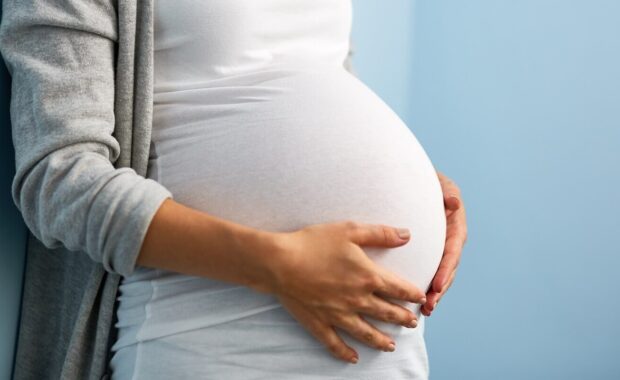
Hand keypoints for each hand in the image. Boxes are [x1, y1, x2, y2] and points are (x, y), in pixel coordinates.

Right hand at [266, 221, 426, 363]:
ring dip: (381, 340)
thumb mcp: (350, 230)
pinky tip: (353, 358)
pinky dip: (345, 352)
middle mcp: (357, 300)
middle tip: (412, 323)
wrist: (279, 262)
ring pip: (366, 333)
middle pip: (386, 312)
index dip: (412, 294)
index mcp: (367, 277)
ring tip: (392, 345)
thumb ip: (380, 234)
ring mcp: (338, 315)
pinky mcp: (319, 323)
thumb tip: (406, 235)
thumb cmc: (313, 243)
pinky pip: (335, 343)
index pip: (397, 289)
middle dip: (402, 318)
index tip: (420, 299)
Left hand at [421, 171, 467, 316]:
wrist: (415, 182)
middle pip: (448, 268)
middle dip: (440, 288)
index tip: (438, 285)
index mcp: (455, 226)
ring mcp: (442, 247)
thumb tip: (453, 203)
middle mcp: (451, 239)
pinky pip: (430, 270)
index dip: (446, 269)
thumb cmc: (428, 181)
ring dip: (435, 292)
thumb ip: (447, 191)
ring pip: (441, 273)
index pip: (452, 250)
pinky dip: (427, 286)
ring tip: (425, 310)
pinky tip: (417, 303)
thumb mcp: (440, 182)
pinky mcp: (431, 252)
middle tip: (429, 305)